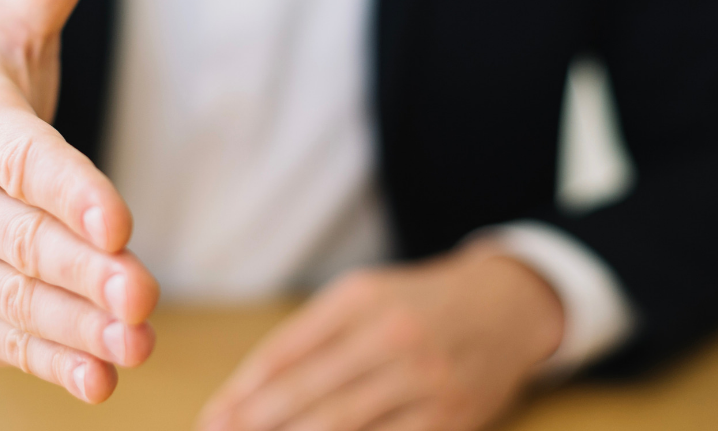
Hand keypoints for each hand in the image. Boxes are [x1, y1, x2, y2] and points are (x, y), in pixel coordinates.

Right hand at [0, 0, 158, 402]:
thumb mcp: (4, 36)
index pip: (21, 156)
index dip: (65, 186)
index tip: (114, 214)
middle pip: (24, 238)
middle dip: (81, 268)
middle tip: (139, 289)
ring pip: (20, 298)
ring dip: (77, 323)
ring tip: (135, 339)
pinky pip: (8, 343)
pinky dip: (52, 363)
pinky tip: (101, 380)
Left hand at [196, 245, 564, 430]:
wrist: (504, 309)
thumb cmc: (414, 305)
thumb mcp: (362, 299)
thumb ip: (309, 338)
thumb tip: (247, 392)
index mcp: (360, 299)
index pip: (286, 351)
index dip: (242, 390)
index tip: (212, 417)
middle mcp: (392, 335)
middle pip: (307, 392)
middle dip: (256, 423)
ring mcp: (424, 378)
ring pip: (342, 424)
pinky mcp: (449, 418)